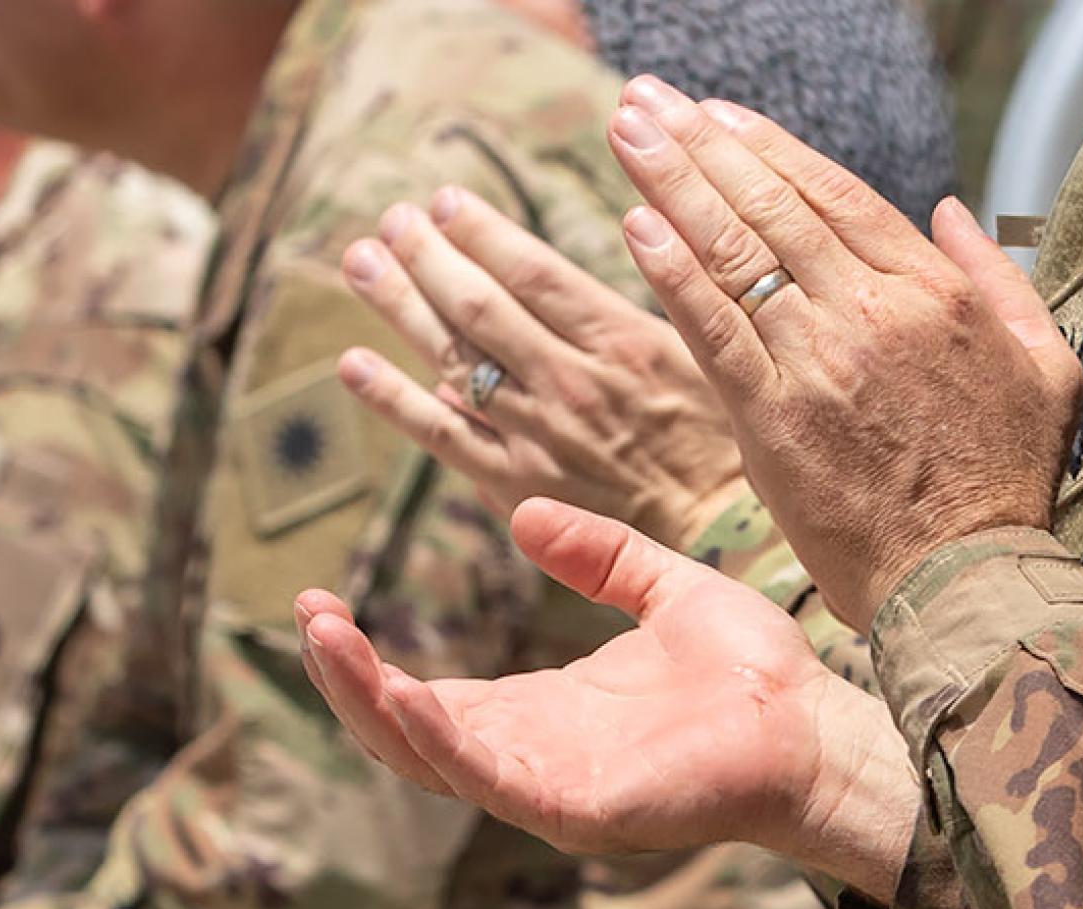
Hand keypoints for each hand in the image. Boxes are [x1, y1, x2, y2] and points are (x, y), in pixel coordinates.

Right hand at [294, 499, 919, 901]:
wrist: (818, 727)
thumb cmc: (753, 676)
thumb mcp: (662, 590)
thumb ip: (597, 557)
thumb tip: (524, 512)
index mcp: (543, 713)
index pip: (428, 696)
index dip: (369, 658)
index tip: (322, 599)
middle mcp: (532, 755)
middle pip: (407, 732)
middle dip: (348, 681)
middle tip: (308, 615)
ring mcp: (549, 789)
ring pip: (430, 759)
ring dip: (371, 705)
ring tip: (326, 642)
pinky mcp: (577, 809)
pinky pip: (489, 780)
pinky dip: (438, 741)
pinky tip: (399, 695)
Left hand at [340, 186, 747, 550]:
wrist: (730, 533)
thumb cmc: (728, 436)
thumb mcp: (704, 350)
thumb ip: (641, 305)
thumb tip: (574, 266)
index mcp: (621, 341)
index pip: (533, 272)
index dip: (482, 232)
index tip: (447, 200)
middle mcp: (571, 382)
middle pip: (481, 306)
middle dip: (429, 255)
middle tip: (394, 218)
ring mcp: (539, 434)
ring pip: (454, 358)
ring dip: (400, 304)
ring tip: (361, 260)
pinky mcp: (520, 484)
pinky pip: (442, 436)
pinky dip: (394, 398)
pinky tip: (353, 363)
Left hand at [605, 76, 1082, 627]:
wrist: (968, 576)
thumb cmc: (1008, 479)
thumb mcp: (1046, 364)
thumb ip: (1001, 278)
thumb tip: (951, 212)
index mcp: (933, 292)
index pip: (837, 194)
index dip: (769, 148)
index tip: (719, 116)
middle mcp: (872, 310)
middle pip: (772, 205)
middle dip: (701, 144)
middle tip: (647, 102)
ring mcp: (819, 361)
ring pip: (734, 253)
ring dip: (671, 185)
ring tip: (627, 132)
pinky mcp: (773, 417)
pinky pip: (713, 329)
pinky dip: (673, 273)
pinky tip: (635, 226)